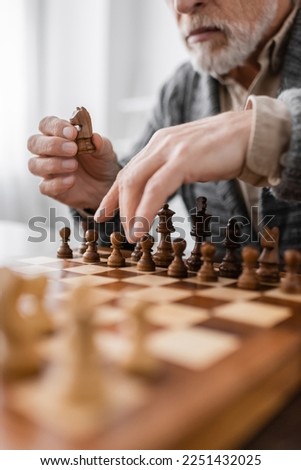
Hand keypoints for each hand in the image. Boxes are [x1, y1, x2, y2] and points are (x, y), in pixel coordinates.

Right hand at [27, 116, 119, 208]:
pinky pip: (44, 186)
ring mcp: (47, 170)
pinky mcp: (50, 188)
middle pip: (34, 143)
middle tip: (73, 149)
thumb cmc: (100, 162)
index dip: (56, 127)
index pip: (46, 124)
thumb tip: (95, 137)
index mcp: (58, 135)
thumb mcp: (105, 151)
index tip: (72, 133)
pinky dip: (57, 184)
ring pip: (34, 165)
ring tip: (74, 165)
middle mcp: (48, 151)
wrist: (105, 185)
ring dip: (53, 164)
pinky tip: (71, 181)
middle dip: (52, 145)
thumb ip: (100, 143)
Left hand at [95, 110, 251, 241]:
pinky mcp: (184, 158)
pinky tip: (142, 228)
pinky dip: (145, 211)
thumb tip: (161, 190)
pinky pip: (156, 189)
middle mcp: (160, 143)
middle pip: (127, 177)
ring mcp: (170, 149)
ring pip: (136, 183)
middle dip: (119, 206)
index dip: (113, 194)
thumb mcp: (191, 157)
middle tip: (122, 231)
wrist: (253, 133)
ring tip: (131, 235)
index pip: (128, 170)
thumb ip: (173, 168)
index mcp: (160, 143)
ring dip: (130, 212)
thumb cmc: (225, 149)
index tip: (103, 213)